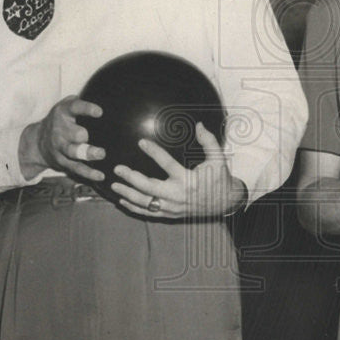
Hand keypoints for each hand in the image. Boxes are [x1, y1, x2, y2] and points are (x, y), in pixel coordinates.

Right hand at [21, 95, 104, 180]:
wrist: (38, 141)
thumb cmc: (62, 121)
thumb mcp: (67, 107)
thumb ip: (82, 103)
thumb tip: (110, 99)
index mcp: (63, 113)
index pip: (74, 108)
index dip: (86, 109)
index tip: (99, 112)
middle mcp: (60, 130)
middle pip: (72, 133)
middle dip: (82, 135)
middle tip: (94, 136)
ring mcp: (61, 147)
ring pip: (73, 151)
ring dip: (86, 153)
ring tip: (100, 154)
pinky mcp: (63, 161)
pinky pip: (76, 168)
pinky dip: (88, 173)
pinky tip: (100, 175)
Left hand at [111, 122, 245, 218]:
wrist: (225, 203)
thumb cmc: (220, 179)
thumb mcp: (218, 159)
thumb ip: (209, 142)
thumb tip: (199, 125)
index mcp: (187, 179)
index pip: (167, 164)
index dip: (154, 152)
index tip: (141, 142)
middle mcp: (177, 195)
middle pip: (149, 187)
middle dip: (131, 178)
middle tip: (117, 169)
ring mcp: (172, 207)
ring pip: (145, 202)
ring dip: (128, 194)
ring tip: (114, 185)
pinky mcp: (170, 214)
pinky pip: (149, 213)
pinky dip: (134, 208)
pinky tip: (123, 201)